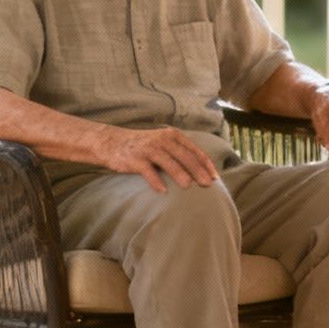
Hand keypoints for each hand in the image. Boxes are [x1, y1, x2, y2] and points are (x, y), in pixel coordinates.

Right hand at [100, 126, 218, 192]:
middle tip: (207, 185)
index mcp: (173, 136)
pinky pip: (148, 171)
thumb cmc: (144, 147)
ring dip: (179, 174)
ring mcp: (149, 149)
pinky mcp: (136, 159)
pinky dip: (156, 181)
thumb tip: (201, 172)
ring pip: (168, 162)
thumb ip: (179, 153)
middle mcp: (162, 140)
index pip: (194, 150)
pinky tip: (163, 191)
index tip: (215, 178)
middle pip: (185, 156)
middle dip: (198, 171)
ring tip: (188, 186)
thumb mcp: (163, 144)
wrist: (113, 142)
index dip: (206, 164)